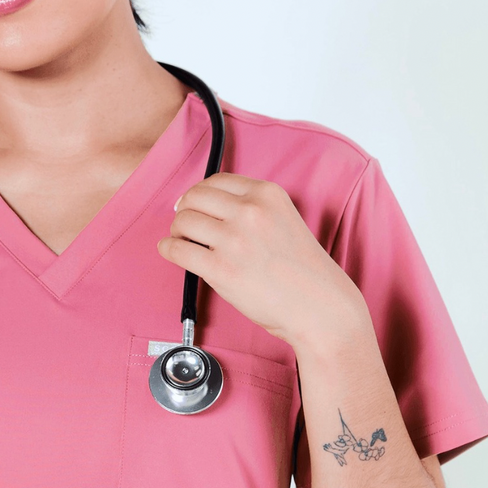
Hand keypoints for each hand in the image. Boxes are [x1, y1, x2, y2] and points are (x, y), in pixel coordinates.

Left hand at [156, 175, 362, 348]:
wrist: (319, 306)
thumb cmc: (302, 270)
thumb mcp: (283, 220)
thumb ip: (251, 209)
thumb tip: (206, 207)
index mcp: (267, 194)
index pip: (216, 181)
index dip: (198, 193)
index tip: (191, 203)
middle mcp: (250, 211)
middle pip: (194, 198)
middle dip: (184, 211)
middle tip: (185, 226)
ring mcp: (234, 239)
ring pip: (182, 221)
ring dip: (176, 231)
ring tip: (183, 242)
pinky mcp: (221, 268)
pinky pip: (178, 249)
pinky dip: (168, 249)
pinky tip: (171, 251)